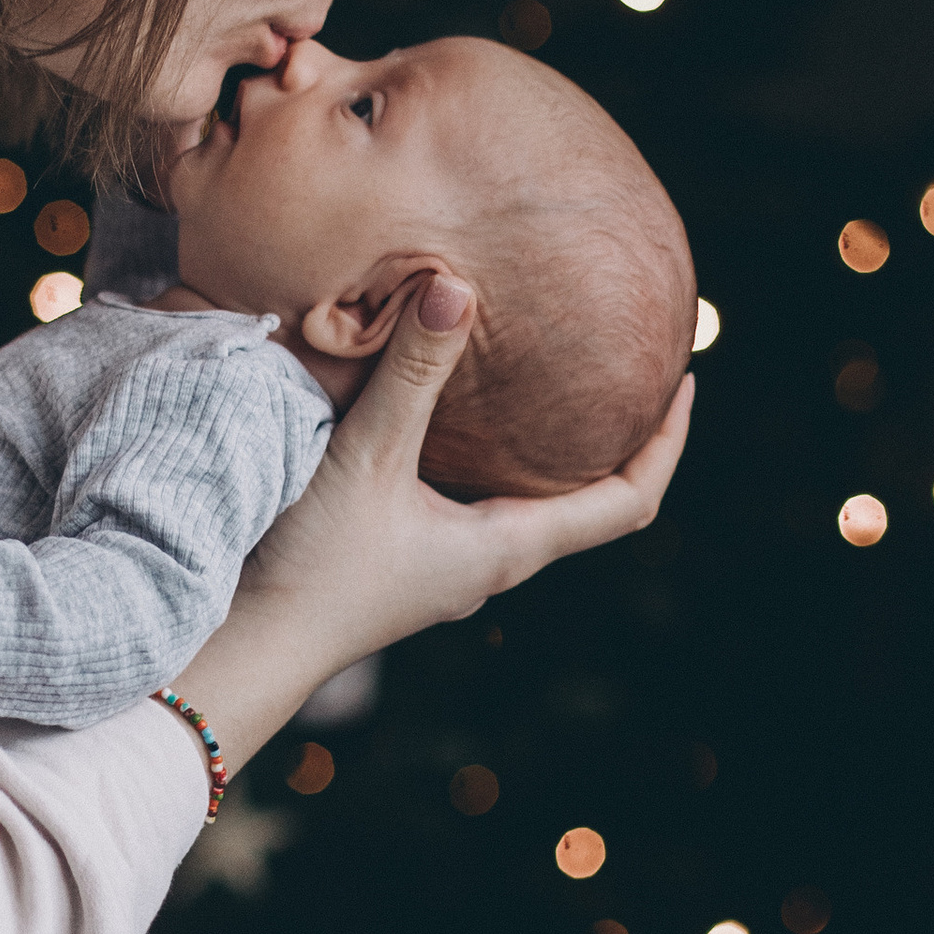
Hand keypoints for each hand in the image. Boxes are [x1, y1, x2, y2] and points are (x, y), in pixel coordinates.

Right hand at [176, 275, 693, 770]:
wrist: (246, 647)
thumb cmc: (314, 565)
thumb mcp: (366, 457)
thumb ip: (410, 372)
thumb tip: (458, 286)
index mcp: (507, 546)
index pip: (626, 502)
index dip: (666, 443)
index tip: (686, 383)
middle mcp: (488, 564)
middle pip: (584, 503)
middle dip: (612, 439)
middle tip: (624, 372)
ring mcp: (445, 568)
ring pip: (523, 503)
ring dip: (545, 450)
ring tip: (546, 385)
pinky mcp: (403, 562)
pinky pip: (470, 504)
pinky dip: (486, 459)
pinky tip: (450, 422)